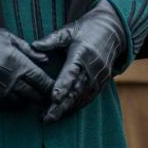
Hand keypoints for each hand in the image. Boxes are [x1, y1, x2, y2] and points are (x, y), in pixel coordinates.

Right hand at [0, 12, 51, 108]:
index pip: (40, 80)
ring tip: (34, 100)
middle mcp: (9, 78)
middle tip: (49, 98)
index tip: (57, 89)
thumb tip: (45, 59)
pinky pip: (4, 105)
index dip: (50, 87)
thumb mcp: (9, 38)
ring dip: (28, 102)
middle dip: (42, 97)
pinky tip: (17, 101)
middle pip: (32, 95)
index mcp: (18, 62)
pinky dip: (12, 105)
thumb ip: (29, 51)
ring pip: (19, 102)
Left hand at [32, 0, 125, 122]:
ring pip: (82, 96)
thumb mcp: (69, 30)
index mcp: (83, 53)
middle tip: (47, 118)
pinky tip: (66, 112)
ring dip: (68, 108)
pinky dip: (78, 105)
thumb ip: (52, 39)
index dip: (63, 86)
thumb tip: (34, 46)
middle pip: (76, 90)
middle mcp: (93, 67)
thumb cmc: (87, 29)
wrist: (113, 30)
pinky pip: (90, 96)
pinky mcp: (103, 81)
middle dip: (62, 105)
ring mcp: (99, 75)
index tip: (54, 98)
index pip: (72, 72)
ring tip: (51, 118)